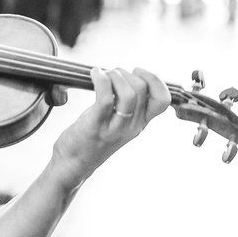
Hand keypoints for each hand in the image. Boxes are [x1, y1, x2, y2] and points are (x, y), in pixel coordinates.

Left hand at [47, 67, 170, 193]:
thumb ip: (128, 104)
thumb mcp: (118, 121)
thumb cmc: (93, 137)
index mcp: (140, 123)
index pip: (163, 100)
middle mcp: (132, 126)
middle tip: (111, 74)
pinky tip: (94, 74)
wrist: (74, 164)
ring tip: (103, 75)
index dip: (155, 80)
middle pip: (142, 89)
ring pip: (129, 94)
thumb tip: (127, 76)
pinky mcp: (96, 126)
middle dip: (126, 73)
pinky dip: (101, 80)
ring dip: (115, 75)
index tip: (138, 72)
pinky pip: (105, 97)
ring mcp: (115, 128)